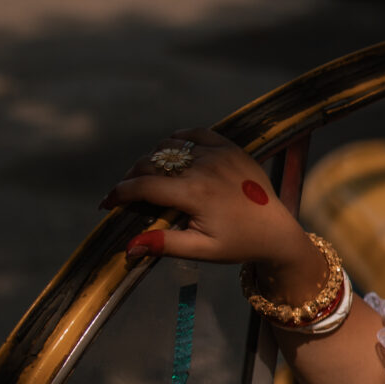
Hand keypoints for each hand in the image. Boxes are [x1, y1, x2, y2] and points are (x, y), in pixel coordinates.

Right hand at [102, 129, 317, 283]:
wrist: (277, 230)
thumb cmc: (239, 243)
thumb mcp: (202, 250)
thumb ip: (164, 244)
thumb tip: (128, 246)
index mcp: (196, 193)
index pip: (144, 186)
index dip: (119, 193)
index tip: (107, 203)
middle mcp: (206, 168)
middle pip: (152, 162)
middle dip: (132, 177)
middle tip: (128, 194)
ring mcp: (220, 154)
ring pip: (170, 146)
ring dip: (153, 159)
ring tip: (149, 177)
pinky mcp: (231, 147)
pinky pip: (196, 133)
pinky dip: (178, 139)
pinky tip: (172, 153)